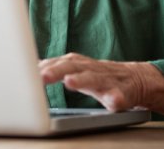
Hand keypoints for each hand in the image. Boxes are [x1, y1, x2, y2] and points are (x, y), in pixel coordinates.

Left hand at [38, 52, 162, 111]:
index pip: (59, 62)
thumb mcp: (76, 69)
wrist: (136, 80)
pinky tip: (112, 101)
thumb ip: (54, 68)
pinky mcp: (123, 94)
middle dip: (57, 70)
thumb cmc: (99, 76)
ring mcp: (108, 81)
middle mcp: (92, 69)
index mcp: (79, 64)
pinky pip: (119, 96)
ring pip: (95, 79)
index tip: (27, 70)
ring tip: (70, 82)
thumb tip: (27, 67)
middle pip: (73, 66)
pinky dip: (116, 98)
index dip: (45, 66)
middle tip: (42, 76)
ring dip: (82, 80)